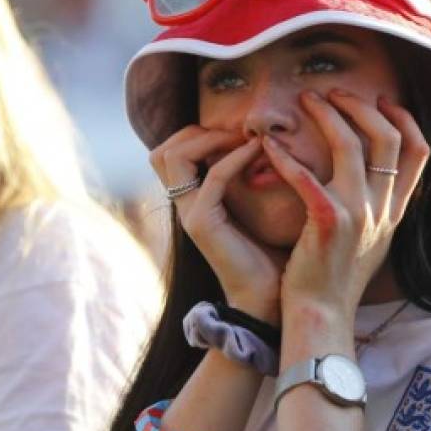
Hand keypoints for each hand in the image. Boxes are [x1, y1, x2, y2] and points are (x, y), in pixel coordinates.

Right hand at [150, 126, 284, 322]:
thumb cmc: (269, 255)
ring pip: (173, 157)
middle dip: (197, 132)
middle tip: (235, 133)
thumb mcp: (253, 209)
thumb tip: (260, 142)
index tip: (235, 133)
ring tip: (244, 139)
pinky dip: (234, 158)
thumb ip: (245, 180)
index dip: (196, 134)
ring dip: (209, 139)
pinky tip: (257, 152)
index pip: (169, 154)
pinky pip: (211, 177)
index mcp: (191, 202)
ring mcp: (189, 214)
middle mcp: (183, 206)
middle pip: (161, 152)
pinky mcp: (203, 224)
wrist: (269, 298)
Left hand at [262, 89, 428, 323]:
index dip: (404, 119)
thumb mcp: (370, 241)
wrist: (321, 314)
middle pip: (387, 138)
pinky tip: (268, 144)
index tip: (383, 99)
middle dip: (361, 106)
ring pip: (351, 146)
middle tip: (333, 92)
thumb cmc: (334, 279)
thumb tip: (372, 179)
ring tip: (306, 100)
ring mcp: (359, 214)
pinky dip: (285, 156)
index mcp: (395, 212)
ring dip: (328, 115)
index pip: (418, 152)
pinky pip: (307, 176)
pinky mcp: (328, 222)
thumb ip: (376, 209)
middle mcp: (383, 209)